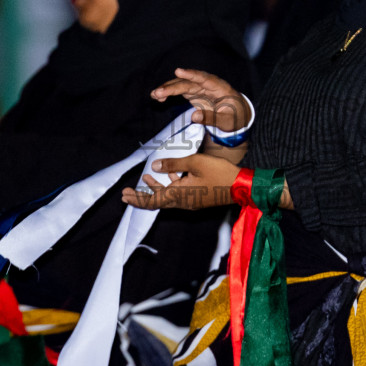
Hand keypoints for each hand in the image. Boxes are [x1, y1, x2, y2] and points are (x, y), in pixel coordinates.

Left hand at [120, 152, 241, 210]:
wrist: (241, 186)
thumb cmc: (219, 172)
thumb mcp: (195, 163)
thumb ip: (173, 164)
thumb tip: (155, 166)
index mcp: (180, 194)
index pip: (153, 201)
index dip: (137, 198)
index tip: (125, 194)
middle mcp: (183, 202)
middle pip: (157, 202)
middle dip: (141, 197)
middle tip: (126, 193)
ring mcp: (191, 201)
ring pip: (167, 198)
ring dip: (154, 190)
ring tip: (144, 179)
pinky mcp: (198, 198)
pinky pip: (178, 195)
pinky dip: (168, 187)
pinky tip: (168, 176)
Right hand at [151, 69, 250, 133]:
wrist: (237, 115)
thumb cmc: (234, 117)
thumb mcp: (227, 121)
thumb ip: (212, 118)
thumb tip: (194, 116)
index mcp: (220, 88)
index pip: (205, 79)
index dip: (191, 74)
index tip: (178, 71)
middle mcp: (208, 84)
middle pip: (189, 83)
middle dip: (172, 86)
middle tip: (158, 92)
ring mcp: (200, 88)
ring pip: (182, 85)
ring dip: (168, 89)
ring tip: (154, 95)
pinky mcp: (194, 93)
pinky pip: (180, 91)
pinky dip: (169, 93)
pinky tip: (158, 97)